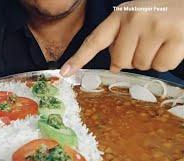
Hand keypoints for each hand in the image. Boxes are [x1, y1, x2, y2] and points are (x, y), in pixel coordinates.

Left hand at [60, 0, 183, 75]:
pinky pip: (162, 66)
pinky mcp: (177, 36)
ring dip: (148, 60)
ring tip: (159, 41)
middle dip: (130, 59)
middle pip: (120, 61)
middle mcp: (135, 19)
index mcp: (120, 14)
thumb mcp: (134, 18)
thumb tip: (115, 67)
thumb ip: (120, 39)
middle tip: (144, 43)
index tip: (65, 73)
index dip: (78, 58)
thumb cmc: (159, 11)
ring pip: (141, 65)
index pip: (94, 40)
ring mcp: (156, 27)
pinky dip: (166, 61)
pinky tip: (171, 45)